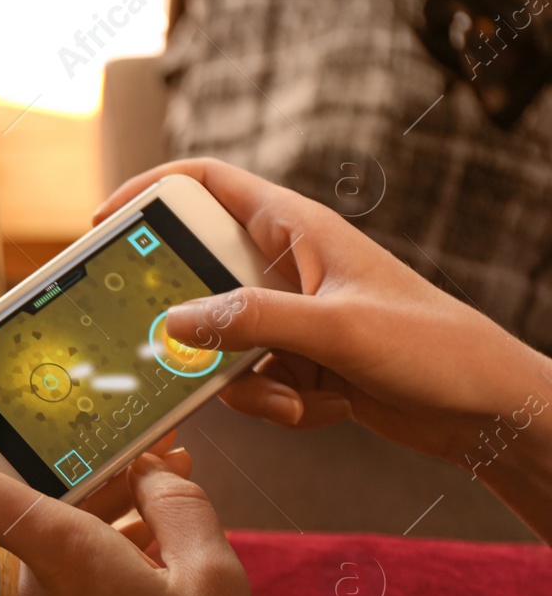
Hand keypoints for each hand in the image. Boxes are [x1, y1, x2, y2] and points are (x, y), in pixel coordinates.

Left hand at [0, 394, 338, 595]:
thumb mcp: (216, 578)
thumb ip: (180, 508)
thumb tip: (155, 475)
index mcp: (63, 558)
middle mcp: (38, 588)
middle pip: (41, 499)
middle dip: (92, 464)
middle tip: (156, 443)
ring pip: (64, 537)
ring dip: (112, 509)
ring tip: (179, 491)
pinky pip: (75, 576)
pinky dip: (111, 552)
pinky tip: (165, 550)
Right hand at [100, 159, 551, 540]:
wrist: (490, 412)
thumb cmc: (435, 349)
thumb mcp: (334, 333)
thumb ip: (250, 322)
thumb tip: (174, 322)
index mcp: (297, 230)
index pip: (207, 183)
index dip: (150, 191)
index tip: (105, 222)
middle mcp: (289, 268)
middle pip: (202, 278)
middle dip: (194, 326)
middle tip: (177, 352)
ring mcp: (294, 319)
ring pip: (222, 343)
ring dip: (245, 382)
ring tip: (292, 398)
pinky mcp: (303, 364)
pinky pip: (253, 382)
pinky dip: (277, 405)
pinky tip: (322, 411)